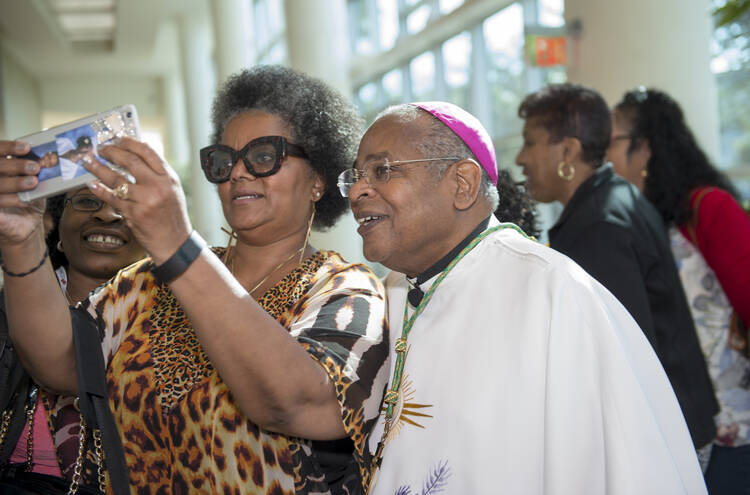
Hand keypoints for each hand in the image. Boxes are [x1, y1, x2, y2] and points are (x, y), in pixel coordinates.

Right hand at [0, 140, 44, 246]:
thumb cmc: (28, 196)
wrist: (26, 222)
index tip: (27, 147)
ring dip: (16, 182)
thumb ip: (34, 168)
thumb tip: (51, 156)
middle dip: (16, 165)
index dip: (9, 147)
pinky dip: (12, 200)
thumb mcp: (33, 180)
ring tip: (33, 182)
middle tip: (35, 167)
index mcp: (1, 165)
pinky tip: (25, 201)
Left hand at [86, 137, 192, 262]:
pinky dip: (100, 190)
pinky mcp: (133, 214)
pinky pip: (111, 198)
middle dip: (111, 152)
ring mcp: (145, 200)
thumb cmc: (172, 216)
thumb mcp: (172, 190)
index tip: (117, 138)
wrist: (174, 242)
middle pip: (129, 161)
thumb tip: (134, 156)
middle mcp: (158, 186)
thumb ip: (157, 174)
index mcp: (168, 178)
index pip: (147, 152)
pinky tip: (93, 184)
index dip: (129, 142)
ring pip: (116, 179)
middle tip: (100, 149)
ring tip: (88, 162)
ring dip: (98, 168)